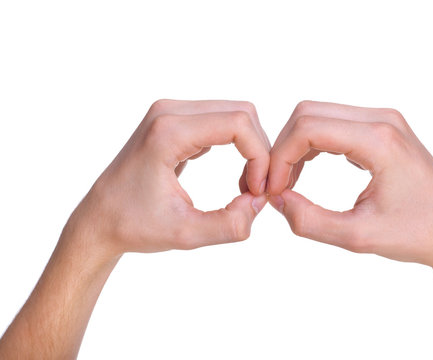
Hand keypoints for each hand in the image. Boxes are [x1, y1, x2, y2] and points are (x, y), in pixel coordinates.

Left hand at [68, 99, 269, 256]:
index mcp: (167, 133)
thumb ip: (230, 225)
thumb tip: (261, 201)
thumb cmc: (133, 226)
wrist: (99, 220)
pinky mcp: (174, 121)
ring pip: (234, 114)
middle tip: (257, 189)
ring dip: (250, 149)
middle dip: (259, 150)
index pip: (238, 123)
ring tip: (245, 186)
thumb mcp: (185, 235)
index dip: (260, 156)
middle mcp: (168, 112)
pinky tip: (236, 178)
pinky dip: (237, 146)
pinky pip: (220, 121)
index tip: (258, 191)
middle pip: (241, 113)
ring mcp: (169, 113)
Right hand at [267, 100, 432, 279]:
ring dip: (295, 146)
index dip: (279, 158)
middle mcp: (382, 120)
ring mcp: (384, 121)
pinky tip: (307, 173)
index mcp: (379, 140)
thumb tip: (276, 200)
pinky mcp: (382, 130)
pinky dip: (313, 145)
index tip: (273, 191)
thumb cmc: (416, 235)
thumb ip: (309, 221)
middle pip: (308, 114)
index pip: (307, 129)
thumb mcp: (357, 236)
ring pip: (319, 116)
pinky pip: (335, 125)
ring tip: (289, 183)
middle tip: (276, 186)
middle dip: (283, 148)